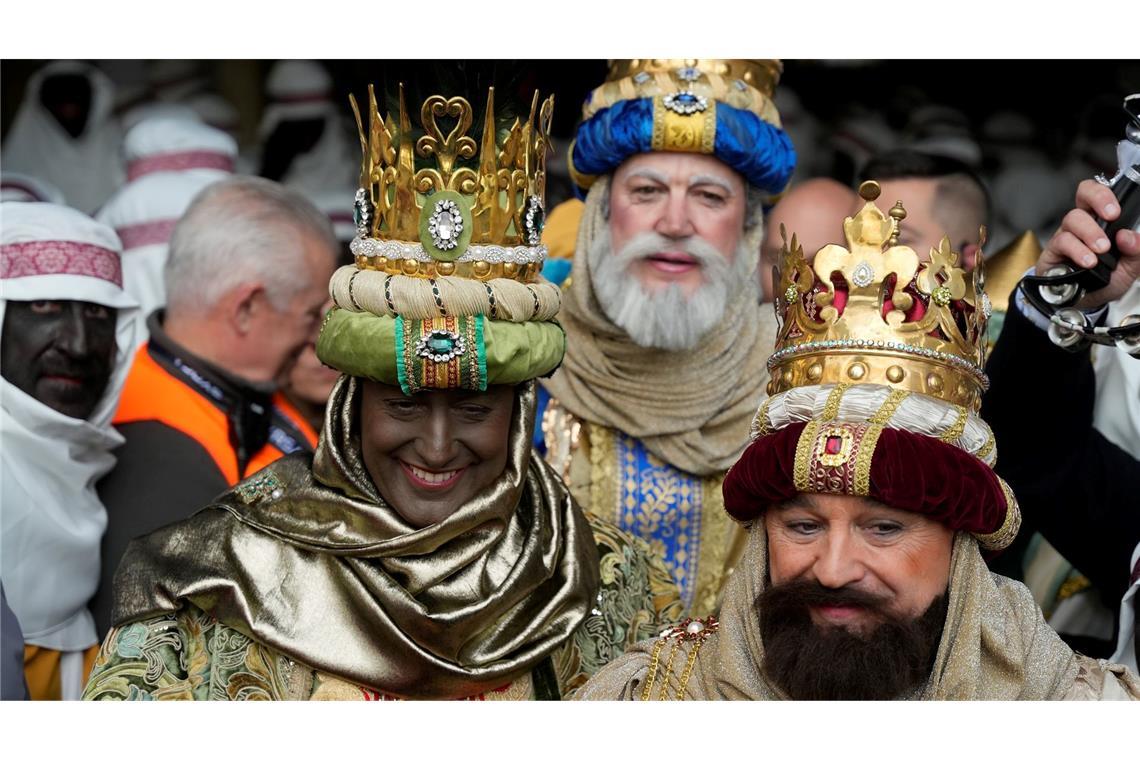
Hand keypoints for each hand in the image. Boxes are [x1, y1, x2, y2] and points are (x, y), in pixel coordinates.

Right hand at [1036, 179, 1139, 309]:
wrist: (1084, 303)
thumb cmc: (1105, 280)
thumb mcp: (1130, 269)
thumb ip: (1137, 252)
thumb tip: (1129, 237)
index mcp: (1103, 221)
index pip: (1101, 195)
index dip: (1106, 194)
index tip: (1117, 211)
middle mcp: (1084, 224)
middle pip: (1084, 194)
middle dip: (1099, 199)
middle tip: (1112, 216)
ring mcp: (1067, 235)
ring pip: (1073, 218)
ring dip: (1090, 232)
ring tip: (1101, 250)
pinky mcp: (1054, 251)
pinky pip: (1062, 241)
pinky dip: (1077, 250)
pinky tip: (1088, 261)